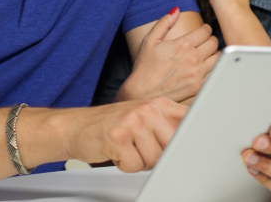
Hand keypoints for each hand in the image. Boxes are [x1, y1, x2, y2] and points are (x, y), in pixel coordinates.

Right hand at [62, 97, 187, 171]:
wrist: (76, 126)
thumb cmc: (112, 125)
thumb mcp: (144, 117)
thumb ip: (168, 126)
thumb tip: (194, 140)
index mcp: (159, 104)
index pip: (189, 120)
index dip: (191, 138)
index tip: (192, 146)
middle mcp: (147, 109)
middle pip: (172, 146)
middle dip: (158, 155)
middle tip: (141, 148)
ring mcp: (132, 121)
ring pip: (154, 159)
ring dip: (140, 162)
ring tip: (127, 149)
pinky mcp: (118, 137)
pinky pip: (134, 165)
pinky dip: (125, 165)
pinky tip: (116, 152)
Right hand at [117, 8, 219, 102]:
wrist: (142, 93)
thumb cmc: (145, 67)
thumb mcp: (150, 41)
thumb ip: (164, 23)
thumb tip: (175, 9)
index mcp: (183, 45)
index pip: (206, 31)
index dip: (205, 29)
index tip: (202, 31)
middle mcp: (193, 58)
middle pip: (214, 42)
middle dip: (210, 40)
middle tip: (204, 42)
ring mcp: (198, 73)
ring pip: (218, 57)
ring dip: (214, 54)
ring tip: (206, 55)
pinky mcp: (199, 87)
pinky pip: (216, 73)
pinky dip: (214, 69)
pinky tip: (206, 68)